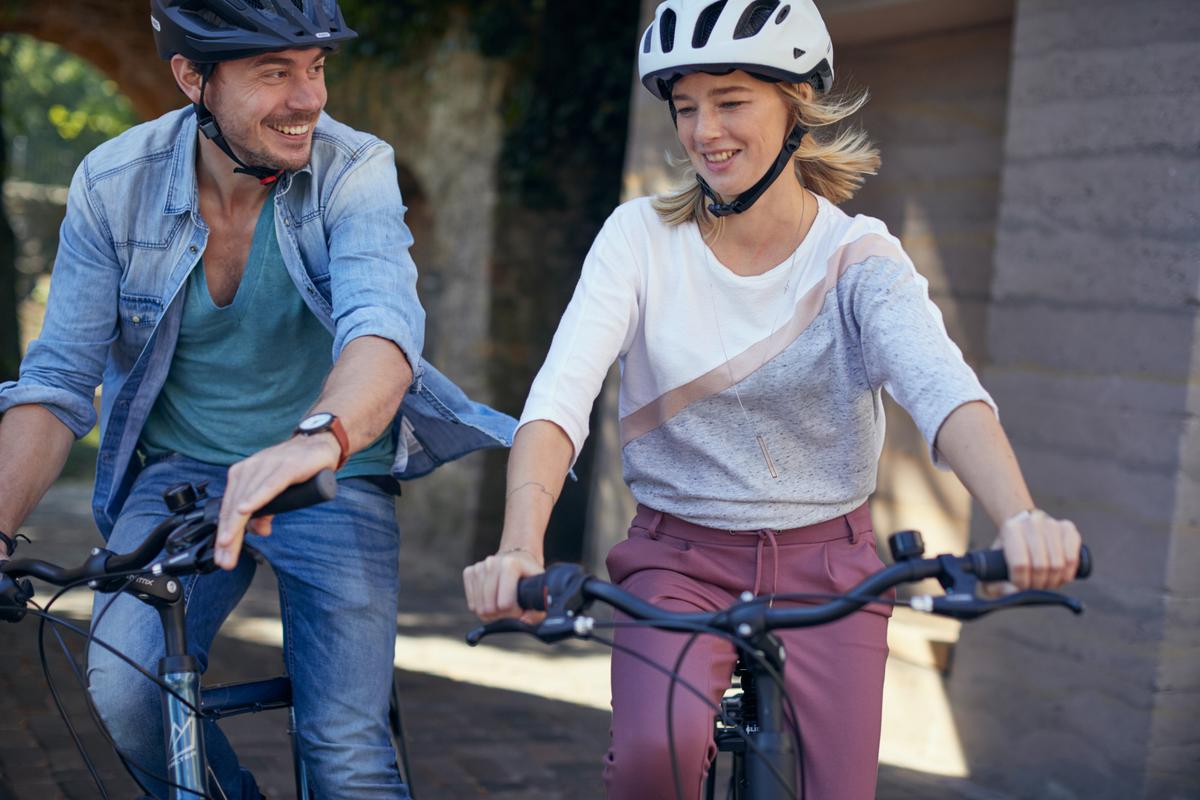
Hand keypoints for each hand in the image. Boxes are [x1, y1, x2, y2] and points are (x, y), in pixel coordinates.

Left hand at [214, 433, 340, 569]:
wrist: (319, 443)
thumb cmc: (295, 467)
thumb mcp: (278, 493)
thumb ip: (266, 511)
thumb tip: (258, 530)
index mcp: (243, 474)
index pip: (228, 507)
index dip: (224, 533)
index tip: (220, 555)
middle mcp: (250, 468)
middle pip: (234, 506)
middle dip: (228, 534)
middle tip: (224, 558)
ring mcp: (267, 466)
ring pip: (247, 498)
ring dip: (236, 524)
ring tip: (229, 544)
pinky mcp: (287, 466)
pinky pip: (269, 485)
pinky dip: (256, 498)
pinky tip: (245, 510)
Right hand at [463, 547, 544, 623]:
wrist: (517, 558)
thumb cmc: (529, 577)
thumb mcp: (540, 589)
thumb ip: (539, 609)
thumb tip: (524, 620)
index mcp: (511, 565)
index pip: (505, 604)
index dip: (515, 613)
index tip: (521, 608)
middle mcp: (492, 563)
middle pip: (490, 608)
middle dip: (502, 615)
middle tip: (511, 610)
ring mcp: (479, 567)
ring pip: (479, 608)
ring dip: (491, 613)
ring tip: (502, 606)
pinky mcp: (469, 572)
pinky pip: (472, 604)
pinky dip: (481, 607)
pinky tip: (492, 600)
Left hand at [983, 509, 1081, 595]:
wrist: (1023, 528)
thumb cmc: (1009, 550)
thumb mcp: (994, 565)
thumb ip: (996, 583)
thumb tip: (1013, 591)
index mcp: (1011, 528)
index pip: (1019, 564)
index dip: (1022, 582)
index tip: (1020, 586)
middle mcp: (1032, 522)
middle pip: (1040, 566)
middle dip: (1038, 584)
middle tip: (1035, 587)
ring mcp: (1052, 524)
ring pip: (1058, 564)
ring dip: (1054, 581)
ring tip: (1047, 583)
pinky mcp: (1068, 528)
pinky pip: (1073, 556)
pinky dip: (1069, 572)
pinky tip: (1063, 577)